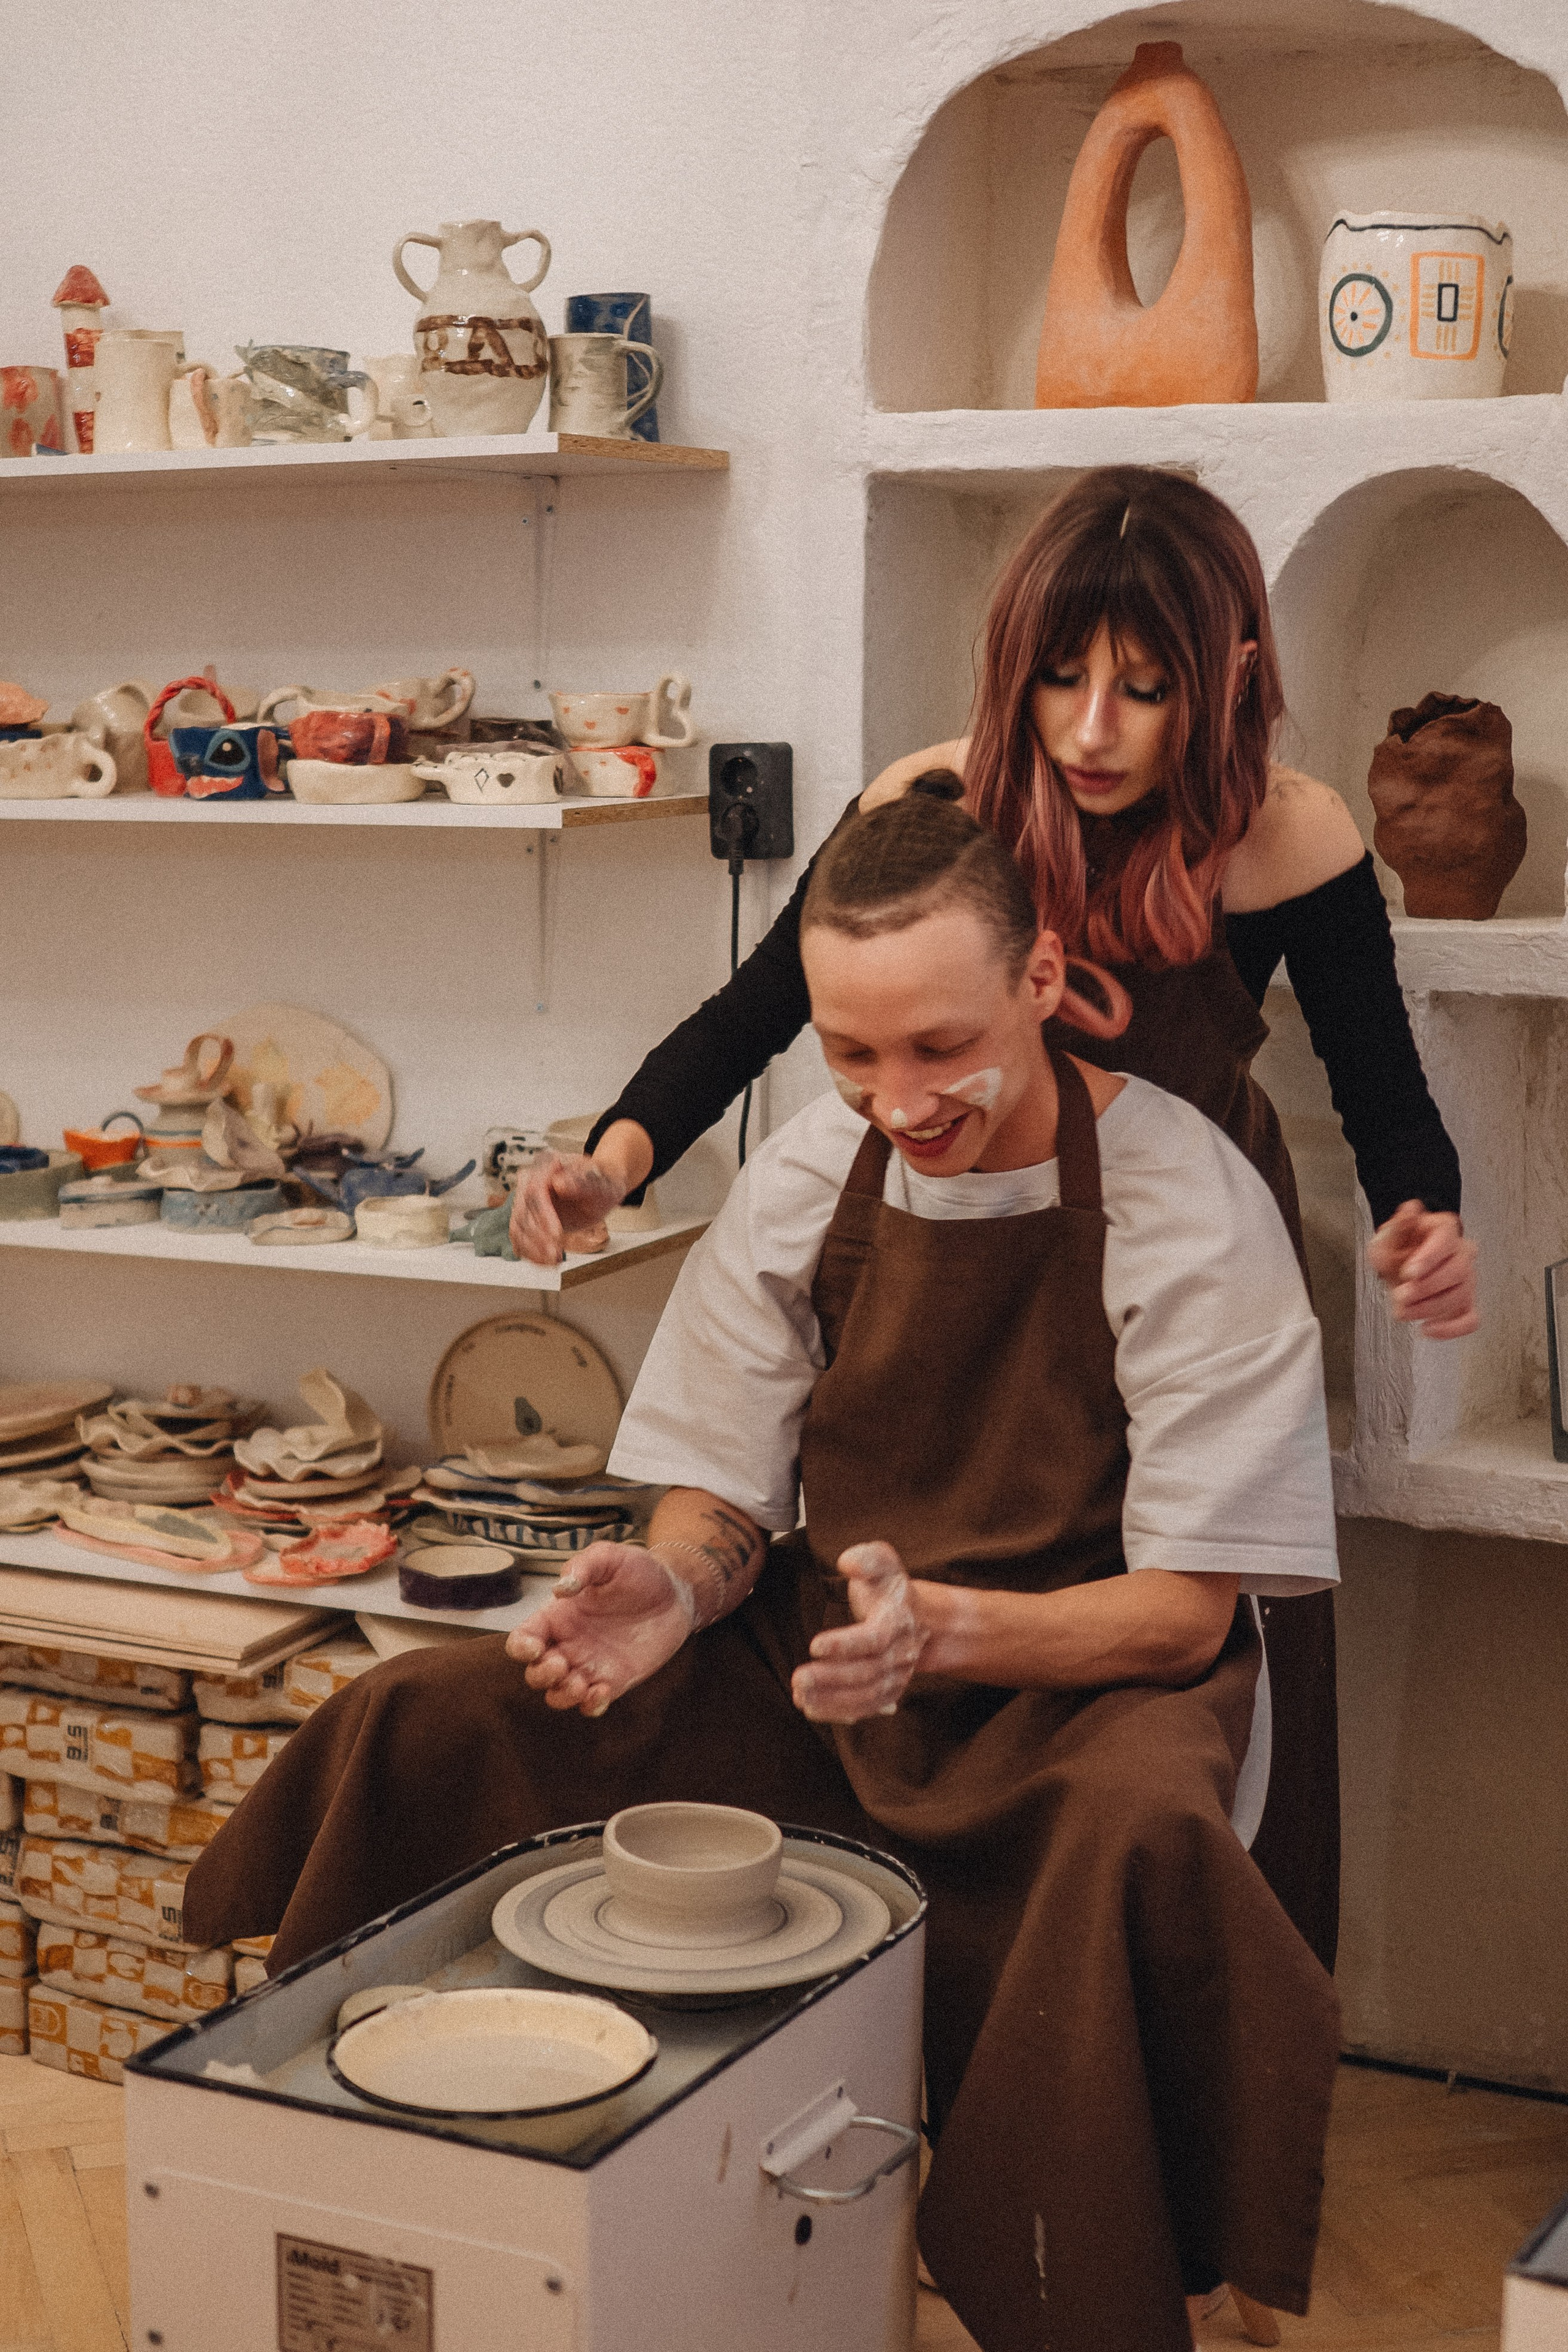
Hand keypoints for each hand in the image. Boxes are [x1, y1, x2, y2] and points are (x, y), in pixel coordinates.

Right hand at [505, 1542, 692, 1715]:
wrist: (676, 1592)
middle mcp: (568, 1644)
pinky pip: (590, 1705)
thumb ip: (583, 1566)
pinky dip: (590, 1706)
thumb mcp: (610, 1558)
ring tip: (581, 1683)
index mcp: (558, 1617)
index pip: (522, 1639)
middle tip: (562, 1664)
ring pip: (557, 1695)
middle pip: (534, 1674)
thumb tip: (560, 1589)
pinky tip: (603, 1691)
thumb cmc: (639, 1571)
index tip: (535, 1647)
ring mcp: (590, 1665)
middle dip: (541, 1675)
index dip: (520, 1648)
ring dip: (562, 1695)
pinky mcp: (614, 1681)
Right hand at [509, 1151, 623, 1265]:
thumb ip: (582, 1182)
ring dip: (532, 1248)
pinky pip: (520, 1237)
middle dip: (537, 1236)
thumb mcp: (601, 1182)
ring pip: (517, 1227)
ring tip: (554, 1261)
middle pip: (521, 1211)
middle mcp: (531, 1181)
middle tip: (556, 1254)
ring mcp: (526, 1200)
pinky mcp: (528, 1217)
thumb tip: (559, 1184)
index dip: (543, 1215)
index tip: (557, 1234)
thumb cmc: (602, 1181)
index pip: (535, 1192)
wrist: (599, 1188)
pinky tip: (546, 1262)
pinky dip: (530, 1252)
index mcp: (547, 1165)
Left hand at [791, 1540, 928, 1723]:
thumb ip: (868, 1558)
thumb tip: (847, 1562)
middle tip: (798, 1679)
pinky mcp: (889, 1692)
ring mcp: (897, 1676)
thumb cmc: (889, 1588)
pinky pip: (866, 1708)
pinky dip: (839, 1712)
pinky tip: (810, 1709)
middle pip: (868, 1672)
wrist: (920, 1619)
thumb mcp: (883, 1562)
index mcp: (898, 1620)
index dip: (845, 1645)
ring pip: (867, 1695)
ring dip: (832, 1699)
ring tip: (799, 1696)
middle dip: (832, 1678)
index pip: (874, 1638)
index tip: (814, 1645)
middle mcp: (901, 1653)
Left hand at [1367, 1201, 1478, 1339]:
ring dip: (1430, 1308)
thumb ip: (1396, 1227)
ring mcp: (1467, 1279)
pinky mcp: (1465, 1303)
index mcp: (1444, 1230)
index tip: (1409, 1273)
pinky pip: (1470, 1319)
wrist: (1401, 1263)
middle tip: (1400, 1295)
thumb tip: (1409, 1211)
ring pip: (1461, 1295)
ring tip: (1403, 1311)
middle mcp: (1462, 1253)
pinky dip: (1452, 1329)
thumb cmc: (1399, 1248)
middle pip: (1458, 1271)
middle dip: (1426, 1288)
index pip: (1446, 1240)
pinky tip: (1428, 1330)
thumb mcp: (1387, 1236)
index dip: (1429, 1258)